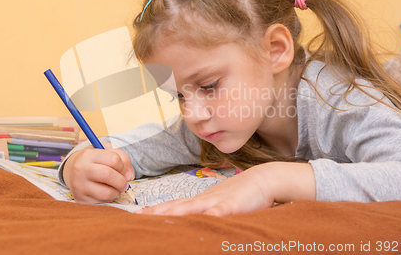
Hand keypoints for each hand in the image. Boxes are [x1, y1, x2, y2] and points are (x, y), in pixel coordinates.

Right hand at [63, 143, 134, 203]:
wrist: (72, 172)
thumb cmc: (94, 161)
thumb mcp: (107, 151)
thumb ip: (123, 158)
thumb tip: (130, 176)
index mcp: (88, 155)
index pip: (114, 159)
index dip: (123, 166)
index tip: (122, 169)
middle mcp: (81, 170)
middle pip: (109, 175)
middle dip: (122, 181)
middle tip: (123, 183)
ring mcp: (79, 186)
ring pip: (107, 193)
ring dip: (116, 192)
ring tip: (114, 188)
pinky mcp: (80, 199)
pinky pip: (103, 202)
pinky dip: (109, 199)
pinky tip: (105, 192)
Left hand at [134, 162, 314, 216]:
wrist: (264, 179)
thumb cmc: (242, 193)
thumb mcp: (221, 204)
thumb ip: (208, 212)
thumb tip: (195, 221)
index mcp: (201, 201)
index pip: (175, 206)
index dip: (156, 211)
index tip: (138, 215)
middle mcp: (205, 200)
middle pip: (177, 206)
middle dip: (157, 212)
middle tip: (137, 218)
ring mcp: (218, 202)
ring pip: (192, 208)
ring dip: (175, 213)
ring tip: (157, 218)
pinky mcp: (233, 206)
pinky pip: (220, 212)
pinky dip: (210, 216)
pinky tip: (202, 221)